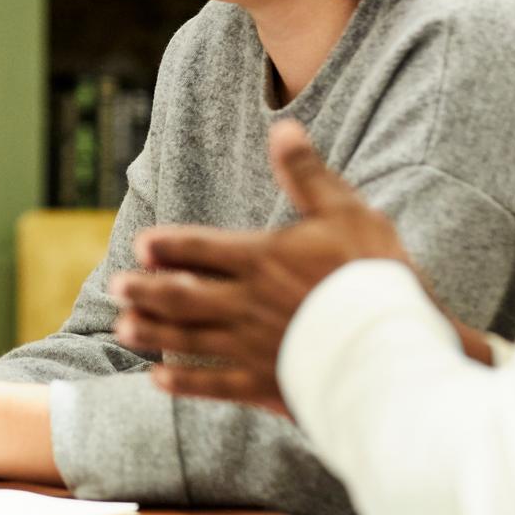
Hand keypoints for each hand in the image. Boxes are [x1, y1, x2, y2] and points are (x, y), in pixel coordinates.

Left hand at [110, 119, 409, 413]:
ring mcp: (252, 346)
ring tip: (123, 327)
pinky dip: (183, 383)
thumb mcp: (346, 213)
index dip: (168, 245)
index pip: (200, 248)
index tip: (142, 246)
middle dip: (145, 288)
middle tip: (116, 286)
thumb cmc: (376, 277)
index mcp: (261, 259)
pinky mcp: (265, 384)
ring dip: (152, 330)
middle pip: (182, 293)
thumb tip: (284, 129)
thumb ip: (307, 175)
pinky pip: (213, 385)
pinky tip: (157, 380)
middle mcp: (247, 302)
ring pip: (188, 338)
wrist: (397, 347)